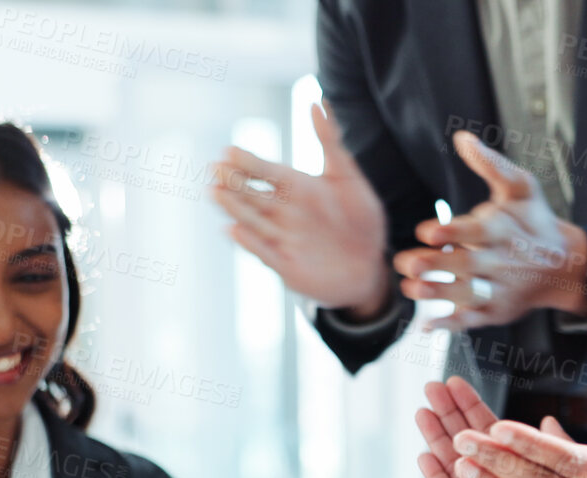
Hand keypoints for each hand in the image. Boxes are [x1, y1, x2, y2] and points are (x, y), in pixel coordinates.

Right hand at [210, 102, 392, 319]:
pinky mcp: (287, 267)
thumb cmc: (359, 219)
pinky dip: (251, 244)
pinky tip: (234, 229)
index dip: (249, 163)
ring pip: (253, 221)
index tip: (229, 151)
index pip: (266, 171)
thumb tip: (316, 99)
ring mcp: (283, 240)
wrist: (371, 265)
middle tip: (215, 169)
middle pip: (253, 195)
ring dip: (234, 208)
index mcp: (295, 188)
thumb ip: (330, 140)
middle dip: (234, 183)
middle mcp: (283, 213)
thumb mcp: (347, 175)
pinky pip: (266, 254)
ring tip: (215, 193)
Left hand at [395, 132, 586, 332]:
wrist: (565, 265)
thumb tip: (462, 138)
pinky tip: (426, 327)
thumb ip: (491, 165)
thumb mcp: (521, 188)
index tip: (427, 230)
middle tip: (408, 261)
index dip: (452, 231)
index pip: (478, 231)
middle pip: (468, 265)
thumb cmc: (534, 221)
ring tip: (412, 289)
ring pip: (468, 295)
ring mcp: (499, 290)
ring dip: (439, 294)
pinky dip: (451, 326)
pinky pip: (473, 321)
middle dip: (438, 265)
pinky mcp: (496, 312)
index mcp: (505, 231)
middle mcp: (502, 263)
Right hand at [415, 377, 586, 477]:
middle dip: (448, 414)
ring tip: (422, 412)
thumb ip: (557, 452)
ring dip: (437, 439)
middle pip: (466, 442)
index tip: (456, 381)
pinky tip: (425, 457)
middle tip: (431, 386)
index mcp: (516, 471)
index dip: (472, 405)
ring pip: (453, 465)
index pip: (490, 430)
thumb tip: (547, 420)